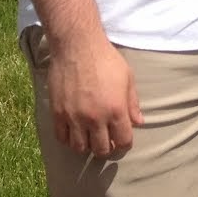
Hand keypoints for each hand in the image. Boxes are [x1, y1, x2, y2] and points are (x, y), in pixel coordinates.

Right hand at [46, 34, 142, 157]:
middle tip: (107, 140)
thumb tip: (139, 122)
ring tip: (90, 137)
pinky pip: (61, 138)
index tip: (123, 140)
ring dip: (87, 146)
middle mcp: (95, 118)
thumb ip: (133, 103)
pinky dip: (69, 139)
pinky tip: (74, 131)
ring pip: (80, 148)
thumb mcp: (127, 78)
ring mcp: (75, 118)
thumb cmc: (106, 59)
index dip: (125, 144)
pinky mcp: (58, 114)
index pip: (123, 141)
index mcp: (116, 109)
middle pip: (101, 149)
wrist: (78, 47)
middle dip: (107, 148)